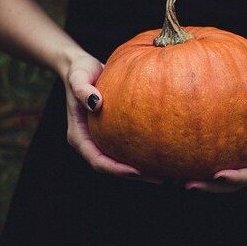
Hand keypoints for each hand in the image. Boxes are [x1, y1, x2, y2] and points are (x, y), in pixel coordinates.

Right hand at [64, 53, 161, 183]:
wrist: (82, 66)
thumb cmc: (79, 71)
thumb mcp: (78, 77)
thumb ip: (82, 89)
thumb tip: (96, 103)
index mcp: (79, 136)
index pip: (97, 161)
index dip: (116, 169)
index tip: (137, 171)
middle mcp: (91, 142)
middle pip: (112, 167)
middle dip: (135, 175)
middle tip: (162, 178)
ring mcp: (102, 138)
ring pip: (122, 161)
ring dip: (143, 169)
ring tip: (168, 171)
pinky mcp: (114, 132)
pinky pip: (129, 146)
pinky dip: (144, 152)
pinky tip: (165, 151)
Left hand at [184, 84, 246, 192]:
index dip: (237, 178)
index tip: (218, 175)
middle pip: (233, 185)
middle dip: (211, 188)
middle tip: (188, 185)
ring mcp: (243, 163)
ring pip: (220, 180)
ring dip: (200, 182)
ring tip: (174, 179)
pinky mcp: (231, 156)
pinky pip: (213, 163)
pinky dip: (196, 165)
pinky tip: (174, 162)